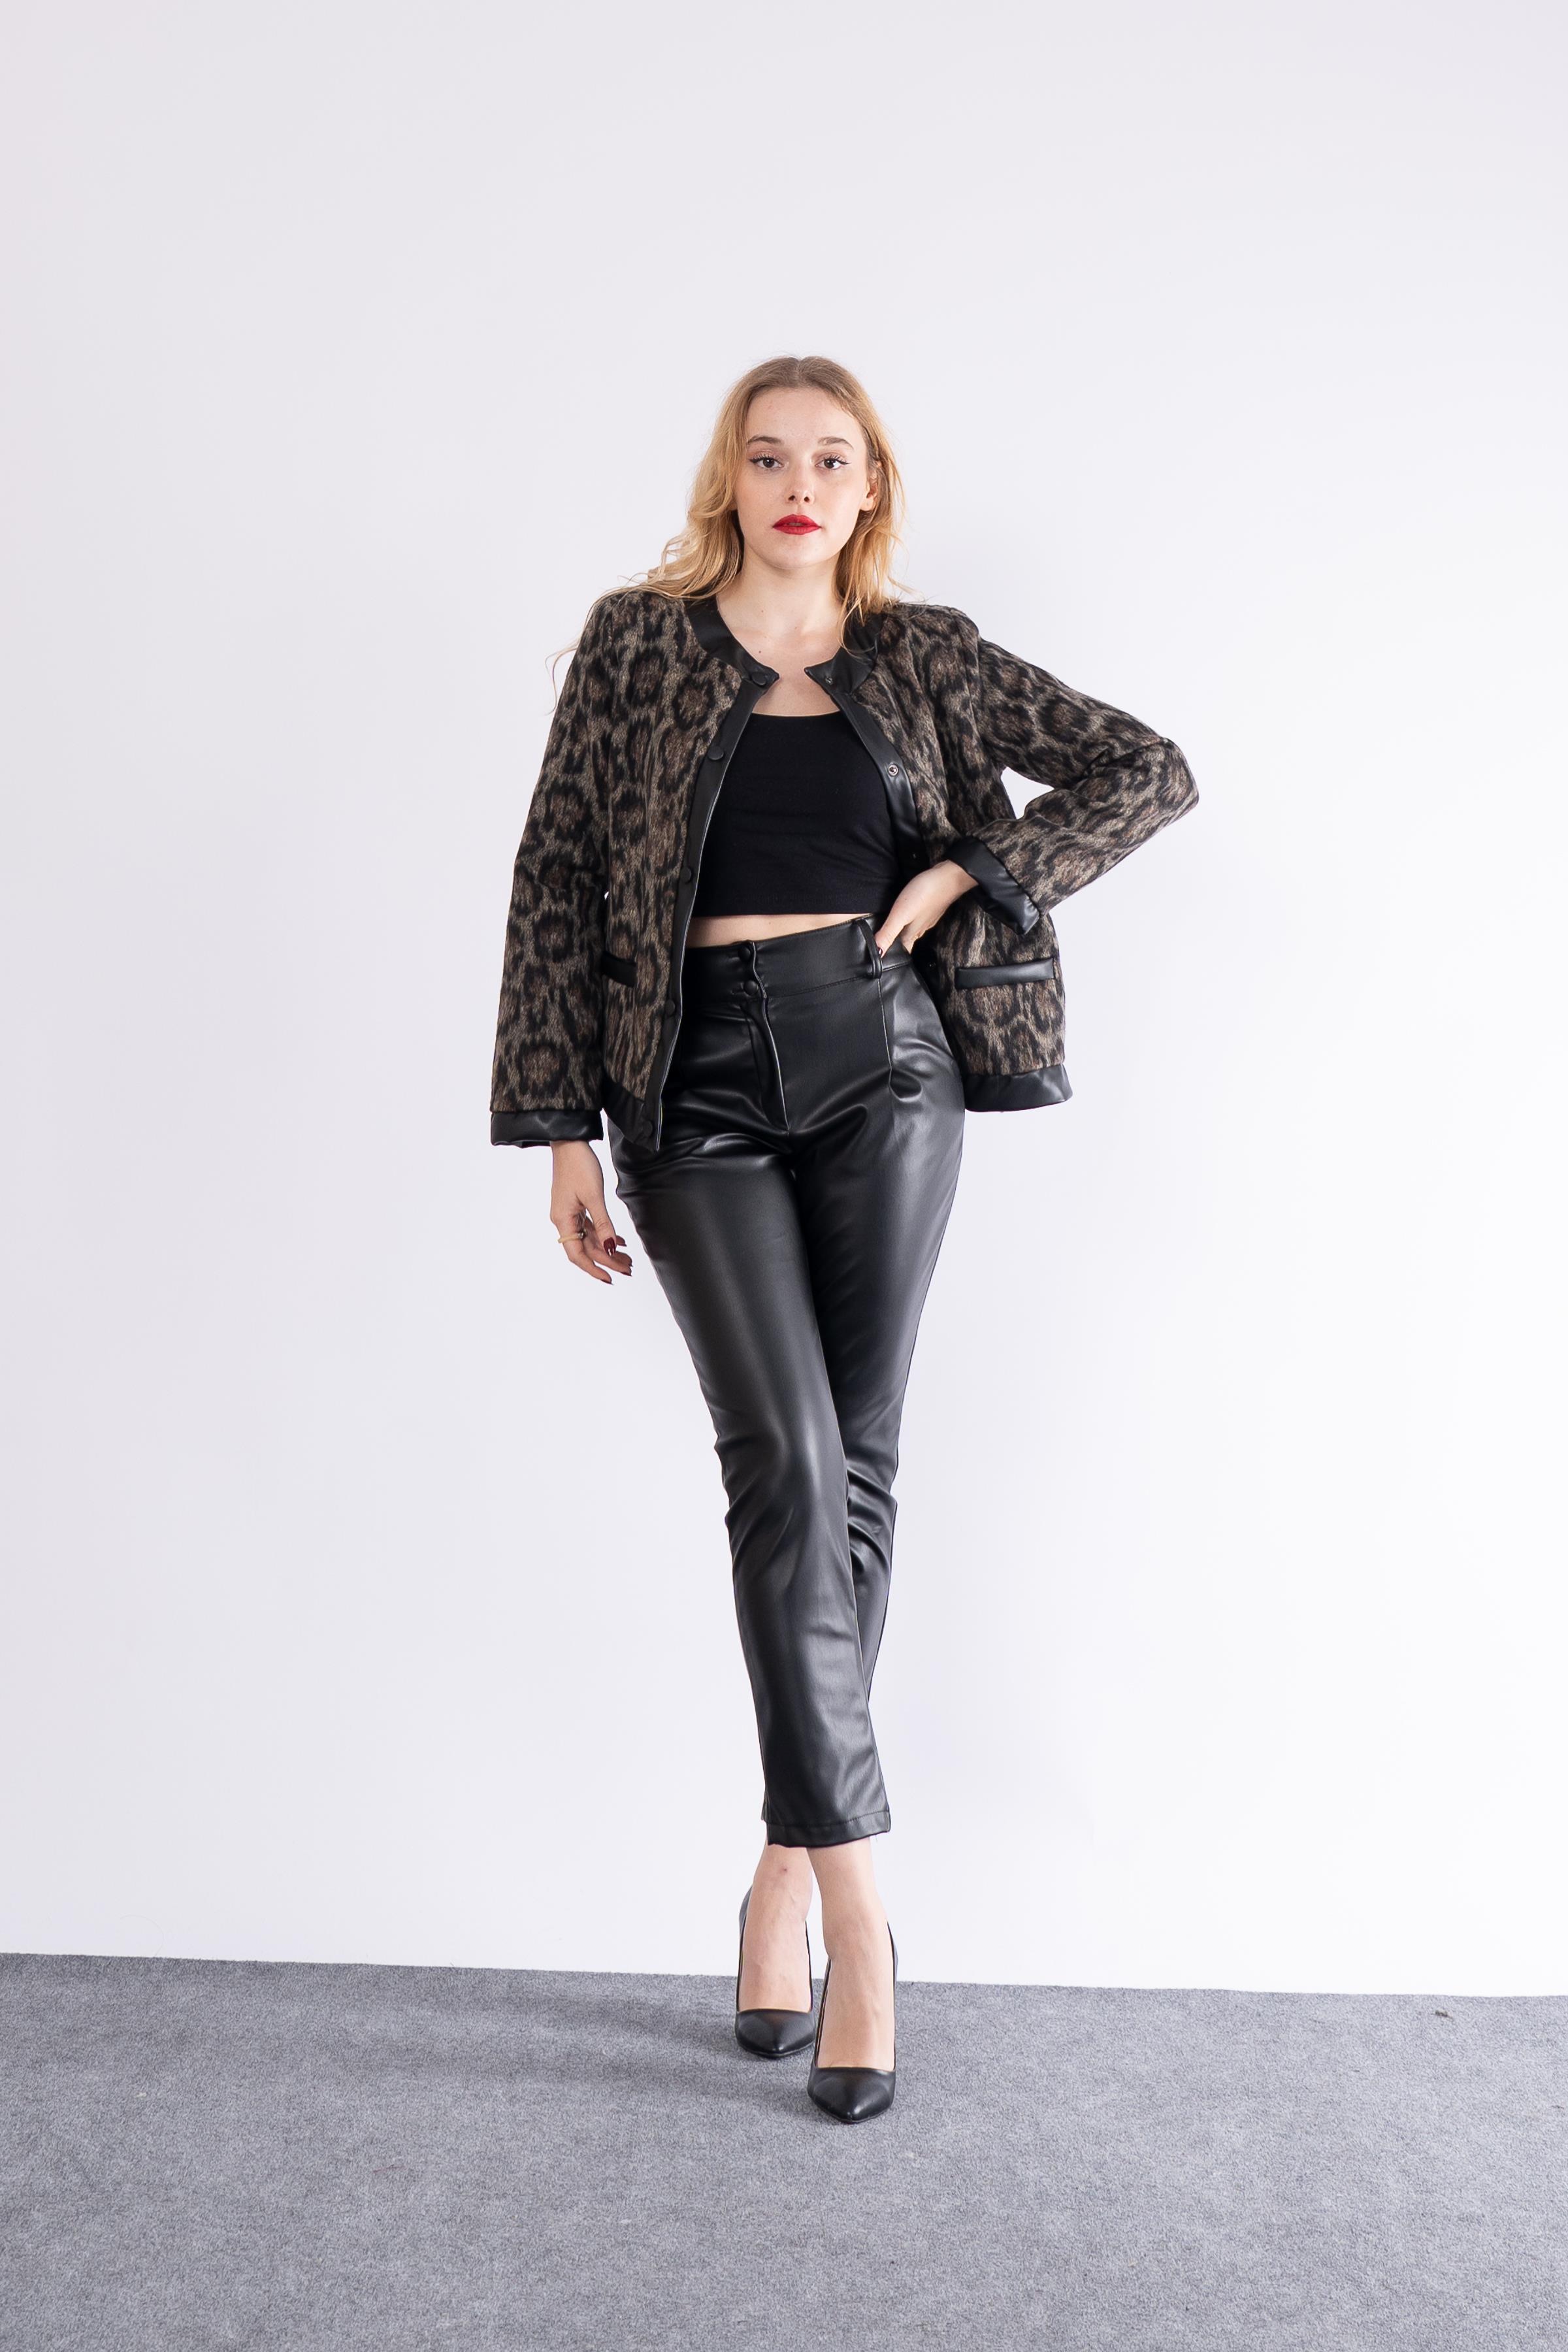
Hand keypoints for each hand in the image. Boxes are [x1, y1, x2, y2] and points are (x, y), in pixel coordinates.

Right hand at [548, 1140, 632, 1283]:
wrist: (570, 1142)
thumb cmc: (579, 1165)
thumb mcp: (594, 1196)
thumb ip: (603, 1224)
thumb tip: (610, 1248)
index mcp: (563, 1220)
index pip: (577, 1255)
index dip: (593, 1268)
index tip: (610, 1278)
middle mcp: (564, 1220)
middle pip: (586, 1248)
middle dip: (607, 1260)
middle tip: (628, 1269)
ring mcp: (570, 1213)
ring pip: (590, 1238)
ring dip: (608, 1248)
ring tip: (628, 1258)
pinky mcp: (576, 1205)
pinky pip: (590, 1227)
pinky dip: (604, 1234)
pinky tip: (619, 1241)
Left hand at [873, 858, 977, 955]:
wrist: (949, 877)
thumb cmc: (925, 894)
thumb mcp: (901, 915)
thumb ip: (889, 933)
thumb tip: (878, 953)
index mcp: (912, 934)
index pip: (901, 952)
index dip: (890, 956)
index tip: (881, 960)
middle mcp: (920, 928)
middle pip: (906, 942)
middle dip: (896, 946)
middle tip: (883, 947)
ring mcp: (927, 918)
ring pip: (912, 930)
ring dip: (902, 933)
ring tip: (891, 933)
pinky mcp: (930, 907)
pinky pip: (918, 919)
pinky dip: (910, 921)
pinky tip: (907, 916)